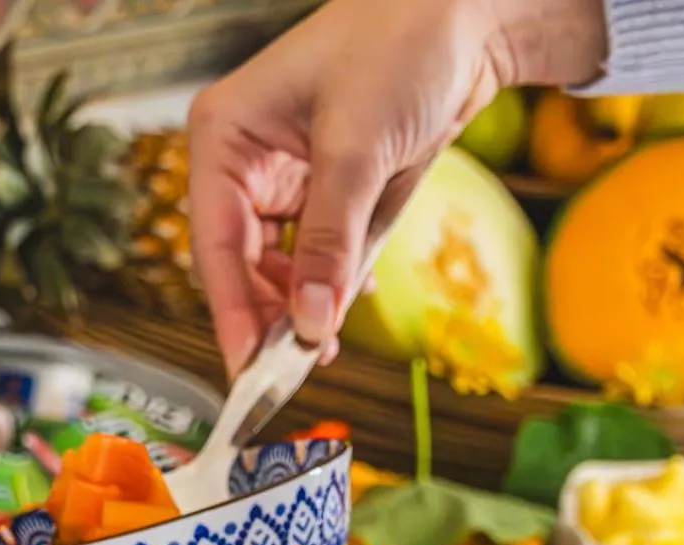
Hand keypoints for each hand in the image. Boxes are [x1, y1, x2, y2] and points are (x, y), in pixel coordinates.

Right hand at [188, 0, 605, 376]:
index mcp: (225, 135)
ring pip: (279, 267)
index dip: (231, 309)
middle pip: (241, 263)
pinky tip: (347, 304)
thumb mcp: (358, 148)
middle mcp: (246, 161)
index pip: (213, 240)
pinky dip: (332, 283)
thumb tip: (310, 325)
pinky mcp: (328, 191)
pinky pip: (318, 255)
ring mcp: (287, 179)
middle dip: (270, 315)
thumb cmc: (401, 44)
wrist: (470, 14)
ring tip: (328, 346)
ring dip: (302, 308)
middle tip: (295, 369)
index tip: (247, 367)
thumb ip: (330, 240)